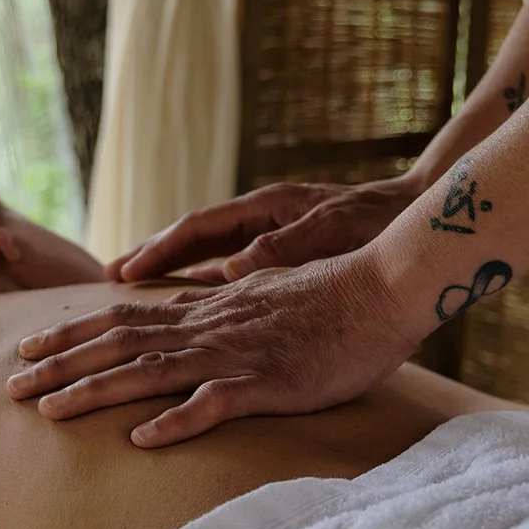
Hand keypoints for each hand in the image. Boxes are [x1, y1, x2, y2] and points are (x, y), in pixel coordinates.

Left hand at [6, 252, 426, 445]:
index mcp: (208, 309)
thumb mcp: (268, 293)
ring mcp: (237, 355)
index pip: (124, 319)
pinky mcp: (270, 383)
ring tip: (47, 410)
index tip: (31, 346)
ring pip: (150, 373)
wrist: (384, 287)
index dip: (74, 333)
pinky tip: (140, 440)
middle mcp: (209, 328)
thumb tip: (202, 307)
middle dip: (61, 364)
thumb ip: (229, 304)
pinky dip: (176, 421)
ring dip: (95, 391)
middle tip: (11, 385)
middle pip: (119, 344)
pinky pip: (215, 405)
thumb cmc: (334, 295)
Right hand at [107, 175, 422, 282]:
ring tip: (130, 303)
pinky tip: (187, 320)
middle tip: (109, 280)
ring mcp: (272, 242)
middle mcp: (262, 223)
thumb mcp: (333, 231)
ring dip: (171, 281)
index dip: (157, 249)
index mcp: (267, 209)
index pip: (198, 228)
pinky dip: (206, 295)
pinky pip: (234, 280)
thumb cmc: (380, 222)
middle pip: (192, 243)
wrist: (419, 221)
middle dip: (149, 261)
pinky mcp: (288, 266)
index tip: (122, 270)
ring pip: (208, 263)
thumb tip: (229, 270)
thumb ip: (283, 249)